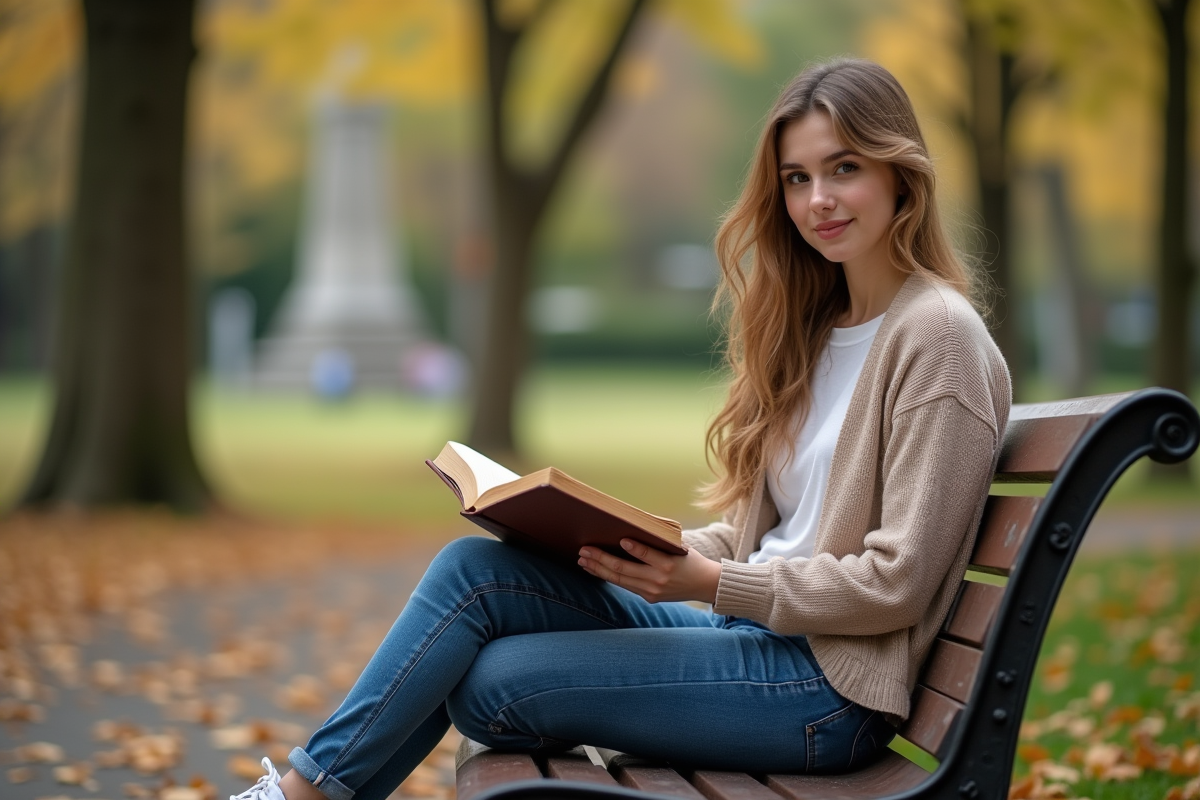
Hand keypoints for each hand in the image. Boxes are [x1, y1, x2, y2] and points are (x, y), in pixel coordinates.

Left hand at [578, 540, 720, 603]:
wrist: (705, 584)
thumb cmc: (689, 558)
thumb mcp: (678, 547)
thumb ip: (657, 540)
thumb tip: (629, 528)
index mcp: (668, 564)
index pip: (647, 554)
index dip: (634, 547)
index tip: (620, 539)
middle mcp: (658, 579)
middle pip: (624, 569)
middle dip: (601, 559)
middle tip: (584, 550)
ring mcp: (652, 591)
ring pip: (619, 579)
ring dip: (598, 569)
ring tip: (583, 560)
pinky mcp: (649, 597)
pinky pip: (624, 585)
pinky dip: (608, 576)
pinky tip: (595, 569)